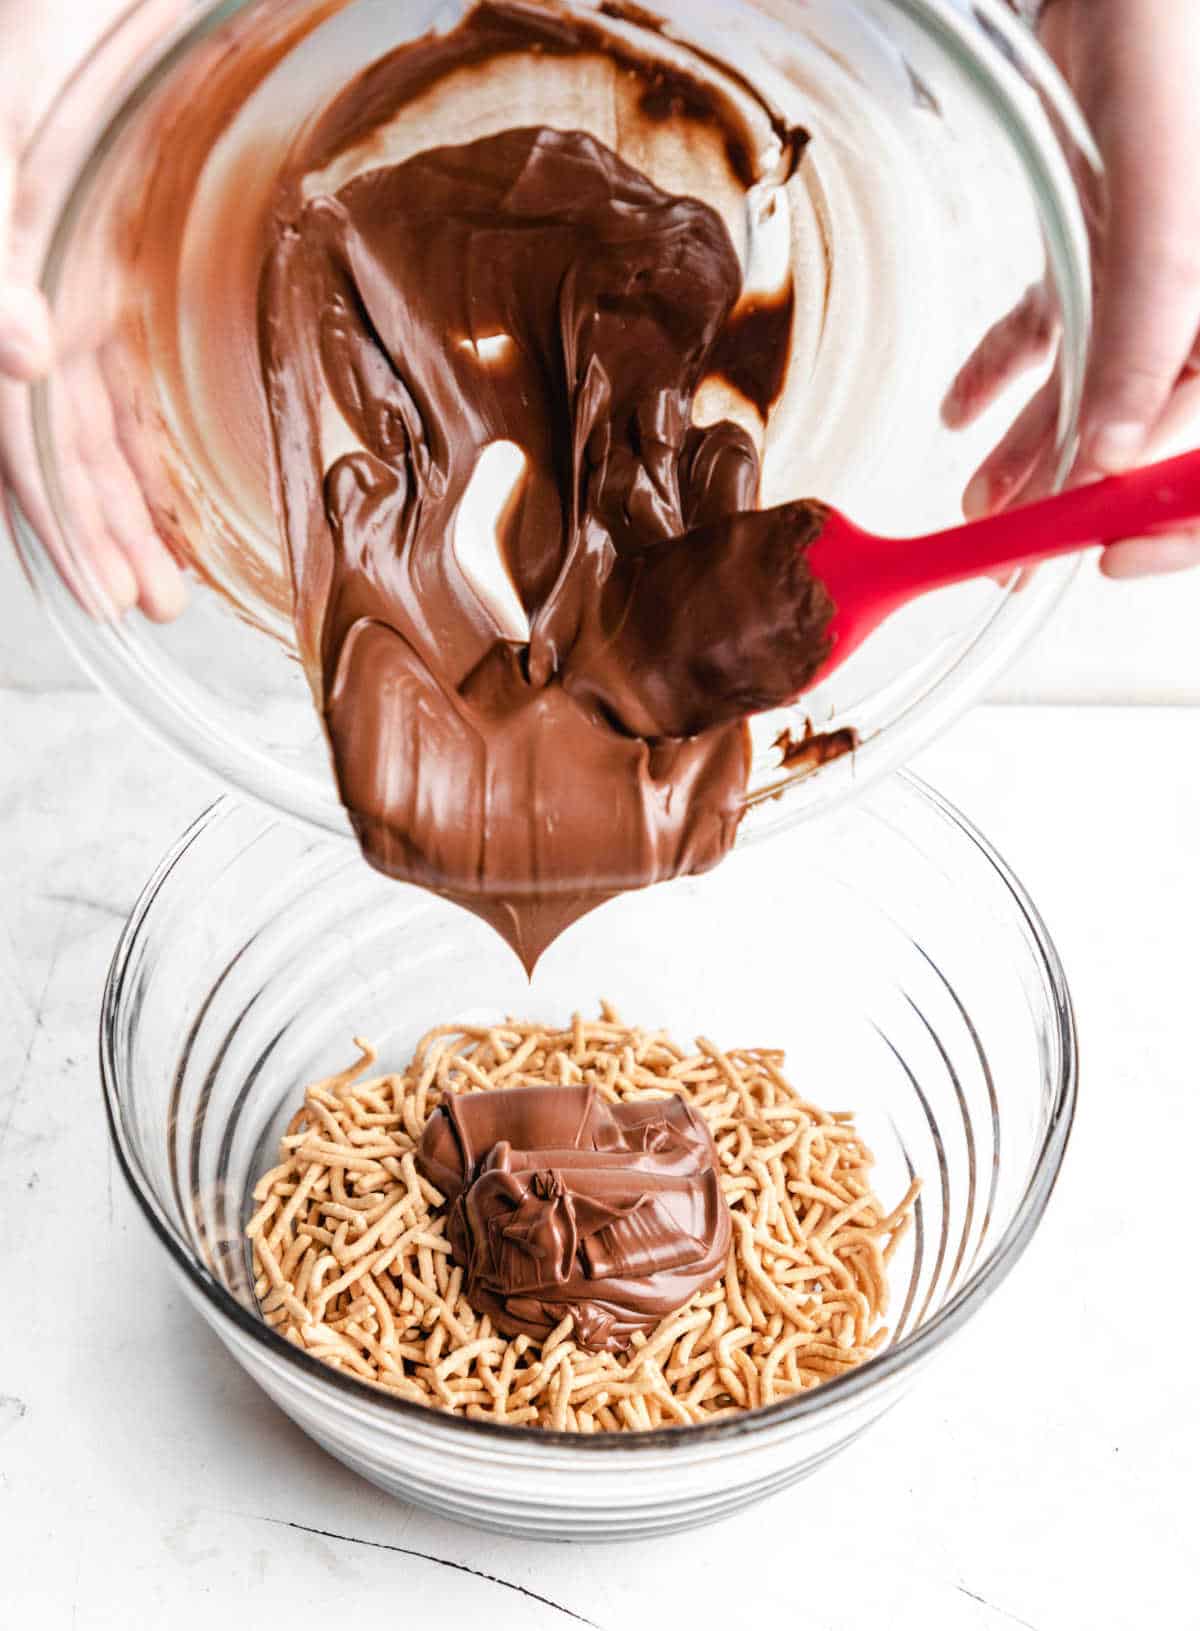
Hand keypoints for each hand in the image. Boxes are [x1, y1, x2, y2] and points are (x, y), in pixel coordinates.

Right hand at [0, 0, 186, 619]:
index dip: (58, 519)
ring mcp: (78, 293)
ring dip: (131, 512)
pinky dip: (152, 450)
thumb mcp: (7, 144)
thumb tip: (27, 358)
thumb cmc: (39, 44)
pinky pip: (129, 384)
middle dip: (103, 539)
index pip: (25, 434)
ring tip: (171, 587)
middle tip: (154, 610)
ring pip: (100, 429)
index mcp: (14, 281)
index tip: (102, 595)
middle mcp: (42, 302)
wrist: (84, 2)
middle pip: (63, 450)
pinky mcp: (116, 277)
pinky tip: (177, 505)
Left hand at [945, 0, 1199, 577]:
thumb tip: (1111, 451)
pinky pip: (1063, 326)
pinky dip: (1008, 371)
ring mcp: (1162, 267)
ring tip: (978, 502)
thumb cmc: (1169, 34)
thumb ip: (1148, 316)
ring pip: (1106, 386)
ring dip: (1039, 449)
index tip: (1104, 554)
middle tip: (1019, 555)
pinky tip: (961, 412)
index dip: (1176, 514)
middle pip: (1162, 427)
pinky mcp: (1108, 234)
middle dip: (1088, 495)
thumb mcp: (1162, 190)